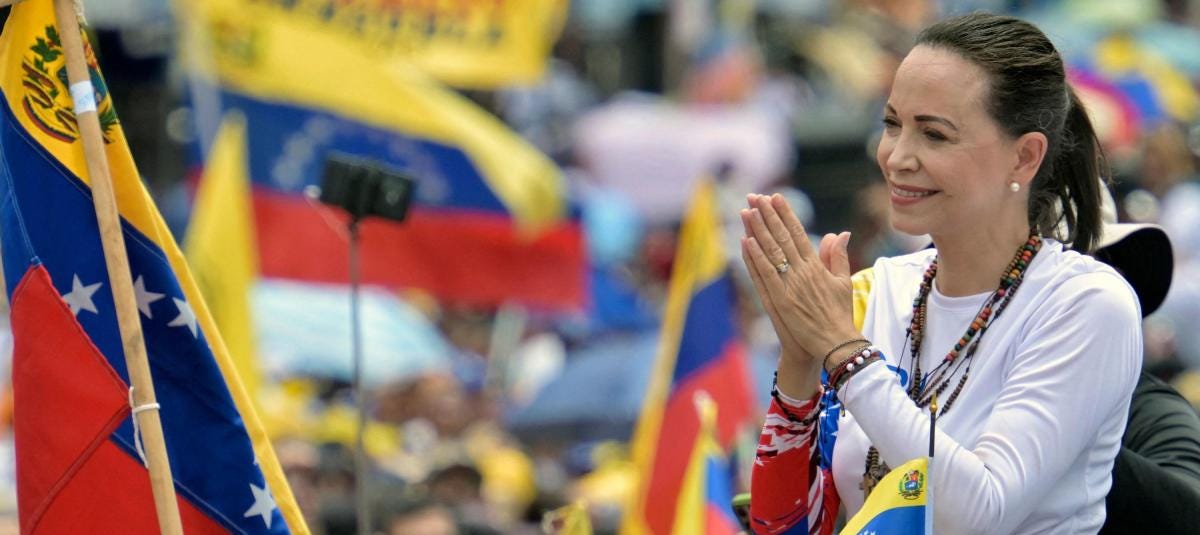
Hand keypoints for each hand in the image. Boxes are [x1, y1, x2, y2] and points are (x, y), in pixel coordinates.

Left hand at [739, 194, 858, 366]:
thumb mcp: (844, 282)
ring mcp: (789, 285)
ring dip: (757, 230)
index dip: (786, 214)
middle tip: (755, 196)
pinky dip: (754, 258)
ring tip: (747, 211)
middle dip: (768, 215)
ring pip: (770, 252)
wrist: (835, 343)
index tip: (775, 197)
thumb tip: (840, 233)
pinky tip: (745, 241)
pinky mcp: (779, 300)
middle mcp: (802, 272)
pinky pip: (764, 275)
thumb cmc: (840, 314)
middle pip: (781, 237)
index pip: (798, 233)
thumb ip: (838, 256)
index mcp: (817, 266)